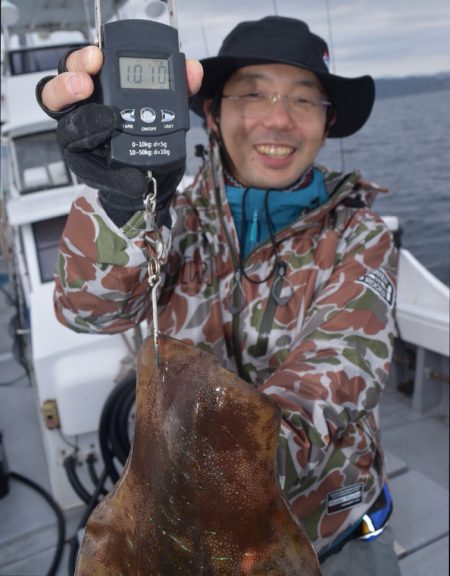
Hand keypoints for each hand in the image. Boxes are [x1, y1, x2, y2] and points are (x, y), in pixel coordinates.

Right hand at [38, 46, 203, 226]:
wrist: (150, 172)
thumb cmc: (147, 130)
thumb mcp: (166, 106)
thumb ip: (178, 87)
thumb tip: (193, 70)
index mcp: (94, 86)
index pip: (76, 66)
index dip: (82, 59)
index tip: (98, 57)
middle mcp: (78, 109)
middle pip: (55, 91)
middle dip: (69, 84)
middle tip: (86, 84)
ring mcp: (78, 139)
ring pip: (66, 128)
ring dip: (84, 124)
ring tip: (110, 124)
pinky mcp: (86, 166)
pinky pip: (90, 168)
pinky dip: (110, 172)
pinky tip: (129, 173)